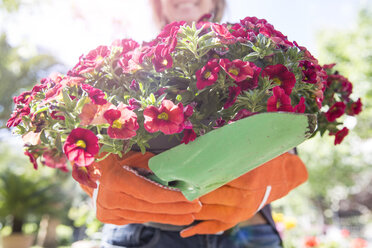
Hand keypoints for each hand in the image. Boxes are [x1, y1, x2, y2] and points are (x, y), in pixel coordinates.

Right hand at [81, 151, 200, 225]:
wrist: (89, 167)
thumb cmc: (116, 155)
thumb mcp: (136, 155)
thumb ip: (153, 166)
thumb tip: (177, 173)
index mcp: (116, 179)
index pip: (150, 193)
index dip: (172, 197)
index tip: (190, 197)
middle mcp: (110, 198)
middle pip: (150, 207)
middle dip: (176, 208)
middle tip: (196, 207)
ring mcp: (107, 210)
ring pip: (145, 216)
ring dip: (169, 216)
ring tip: (189, 215)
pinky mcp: (109, 217)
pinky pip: (137, 218)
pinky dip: (155, 216)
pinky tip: (171, 216)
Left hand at [180, 152, 307, 236]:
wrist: (284, 175)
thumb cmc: (265, 157)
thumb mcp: (250, 150)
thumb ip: (228, 152)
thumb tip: (200, 149)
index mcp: (247, 179)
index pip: (212, 180)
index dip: (192, 177)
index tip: (175, 173)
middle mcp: (244, 199)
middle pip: (207, 196)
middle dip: (186, 191)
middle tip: (168, 185)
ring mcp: (242, 212)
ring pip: (208, 213)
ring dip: (189, 209)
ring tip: (171, 203)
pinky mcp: (240, 219)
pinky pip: (217, 227)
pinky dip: (200, 229)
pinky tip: (184, 230)